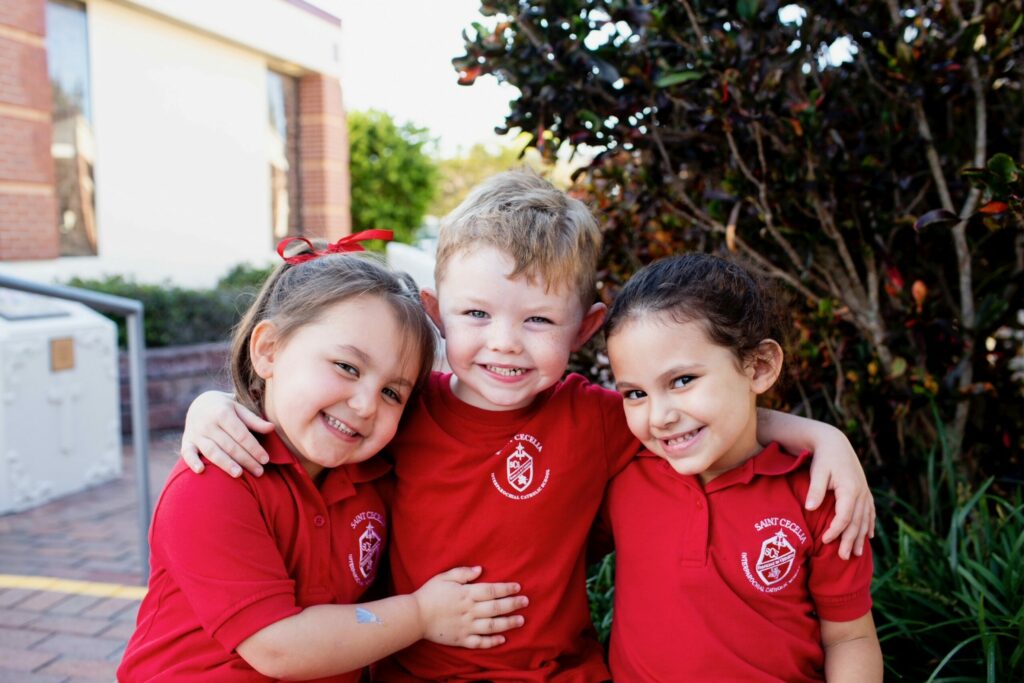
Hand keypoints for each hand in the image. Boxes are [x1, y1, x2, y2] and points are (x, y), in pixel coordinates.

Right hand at [180, 391, 273, 476]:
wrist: (200, 403)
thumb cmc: (226, 408)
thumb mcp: (239, 408)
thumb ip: (254, 420)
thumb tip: (272, 428)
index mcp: (222, 413)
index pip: (241, 434)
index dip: (254, 448)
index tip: (266, 459)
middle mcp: (208, 423)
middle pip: (229, 445)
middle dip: (245, 459)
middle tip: (259, 471)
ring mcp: (196, 433)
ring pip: (212, 451)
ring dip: (225, 464)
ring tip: (239, 474)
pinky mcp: (187, 442)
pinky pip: (187, 453)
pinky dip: (192, 462)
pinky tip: (201, 471)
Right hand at [414, 566, 526, 648]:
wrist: (415, 616)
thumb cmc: (429, 594)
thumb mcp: (444, 577)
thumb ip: (463, 573)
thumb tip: (480, 569)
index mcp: (466, 593)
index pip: (491, 590)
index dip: (506, 589)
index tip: (518, 587)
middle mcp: (469, 610)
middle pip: (496, 607)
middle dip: (513, 604)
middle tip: (526, 602)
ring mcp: (466, 626)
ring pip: (492, 625)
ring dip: (508, 623)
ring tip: (521, 620)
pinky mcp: (461, 639)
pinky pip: (480, 642)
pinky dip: (492, 641)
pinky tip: (503, 639)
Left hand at [806, 436, 875, 559]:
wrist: (834, 442)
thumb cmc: (823, 458)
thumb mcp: (817, 472)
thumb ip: (815, 490)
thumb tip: (810, 508)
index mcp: (850, 489)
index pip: (844, 516)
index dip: (836, 530)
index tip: (825, 541)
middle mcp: (861, 492)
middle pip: (857, 522)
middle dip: (850, 540)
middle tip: (843, 557)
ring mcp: (864, 492)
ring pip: (865, 519)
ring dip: (860, 537)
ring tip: (856, 553)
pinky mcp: (864, 491)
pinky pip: (869, 512)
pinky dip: (868, 525)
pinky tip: (868, 536)